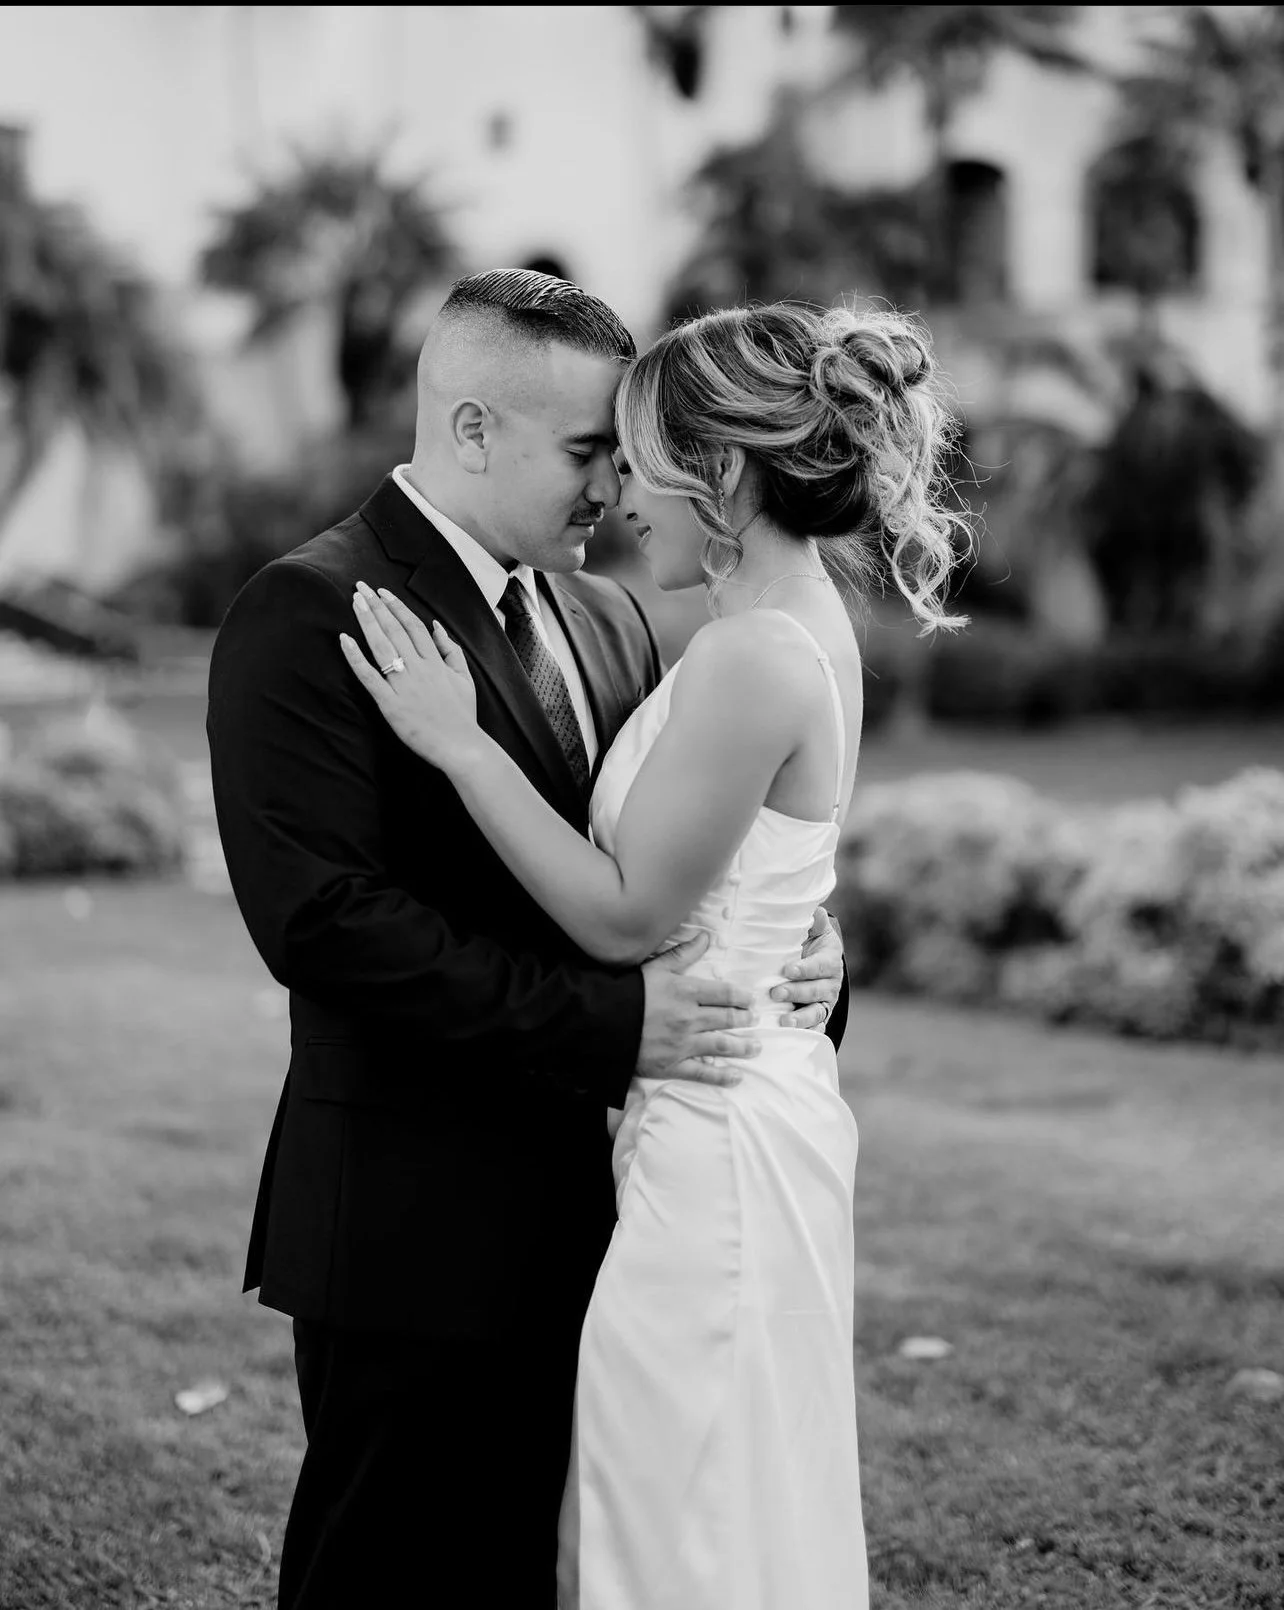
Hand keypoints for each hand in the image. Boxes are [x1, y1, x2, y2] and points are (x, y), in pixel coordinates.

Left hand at [340, 582, 480, 769]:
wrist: (461, 745)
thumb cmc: (462, 714)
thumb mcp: (464, 677)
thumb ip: (451, 650)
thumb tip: (437, 626)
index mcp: (435, 662)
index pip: (412, 625)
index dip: (396, 606)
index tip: (382, 592)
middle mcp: (419, 668)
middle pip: (394, 629)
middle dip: (376, 606)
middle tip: (360, 587)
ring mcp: (403, 685)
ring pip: (382, 645)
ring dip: (367, 621)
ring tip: (355, 601)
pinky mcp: (390, 704)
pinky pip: (369, 676)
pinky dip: (355, 657)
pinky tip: (344, 640)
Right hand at [637, 930, 758, 1085]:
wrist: (601, 1022)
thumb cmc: (629, 991)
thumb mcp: (656, 966)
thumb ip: (683, 953)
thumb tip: (706, 937)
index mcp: (686, 991)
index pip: (724, 993)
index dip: (741, 997)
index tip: (751, 1000)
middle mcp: (689, 1018)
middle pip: (726, 1019)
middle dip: (744, 1020)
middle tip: (755, 1020)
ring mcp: (682, 1044)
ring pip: (721, 1045)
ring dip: (742, 1046)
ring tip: (755, 1047)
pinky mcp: (672, 1065)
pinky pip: (702, 1072)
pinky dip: (721, 1076)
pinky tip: (736, 1077)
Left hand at [770, 907, 843, 1029]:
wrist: (817, 962)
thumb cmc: (810, 943)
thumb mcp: (814, 931)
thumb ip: (814, 923)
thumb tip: (816, 912)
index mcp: (830, 960)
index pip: (820, 965)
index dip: (805, 969)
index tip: (787, 970)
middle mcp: (831, 983)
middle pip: (816, 990)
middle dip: (796, 992)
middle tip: (775, 992)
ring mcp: (826, 1002)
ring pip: (817, 1012)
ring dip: (801, 1018)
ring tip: (784, 1022)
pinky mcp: (819, 1016)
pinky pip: (817, 1027)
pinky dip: (808, 1033)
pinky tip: (796, 1038)